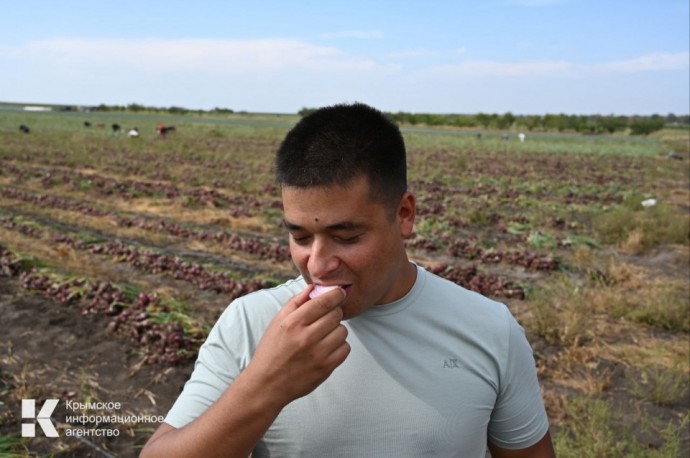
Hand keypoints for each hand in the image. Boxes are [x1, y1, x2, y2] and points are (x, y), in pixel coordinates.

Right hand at [243, 285, 349, 406]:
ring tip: (324, 336)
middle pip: (336, 315)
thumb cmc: (271, 350)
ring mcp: (318, 354)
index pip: (324, 302)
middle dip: (334, 313)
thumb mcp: (277, 322)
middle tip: (326, 318)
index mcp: (293, 323)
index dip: (336, 294)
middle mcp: (306, 337)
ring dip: (336, 331)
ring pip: (343, 331)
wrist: (267, 385)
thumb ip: (296, 302)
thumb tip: (314, 287)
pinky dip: (339, 347)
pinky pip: (345, 349)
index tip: (339, 293)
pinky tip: (327, 348)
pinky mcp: (325, 368)